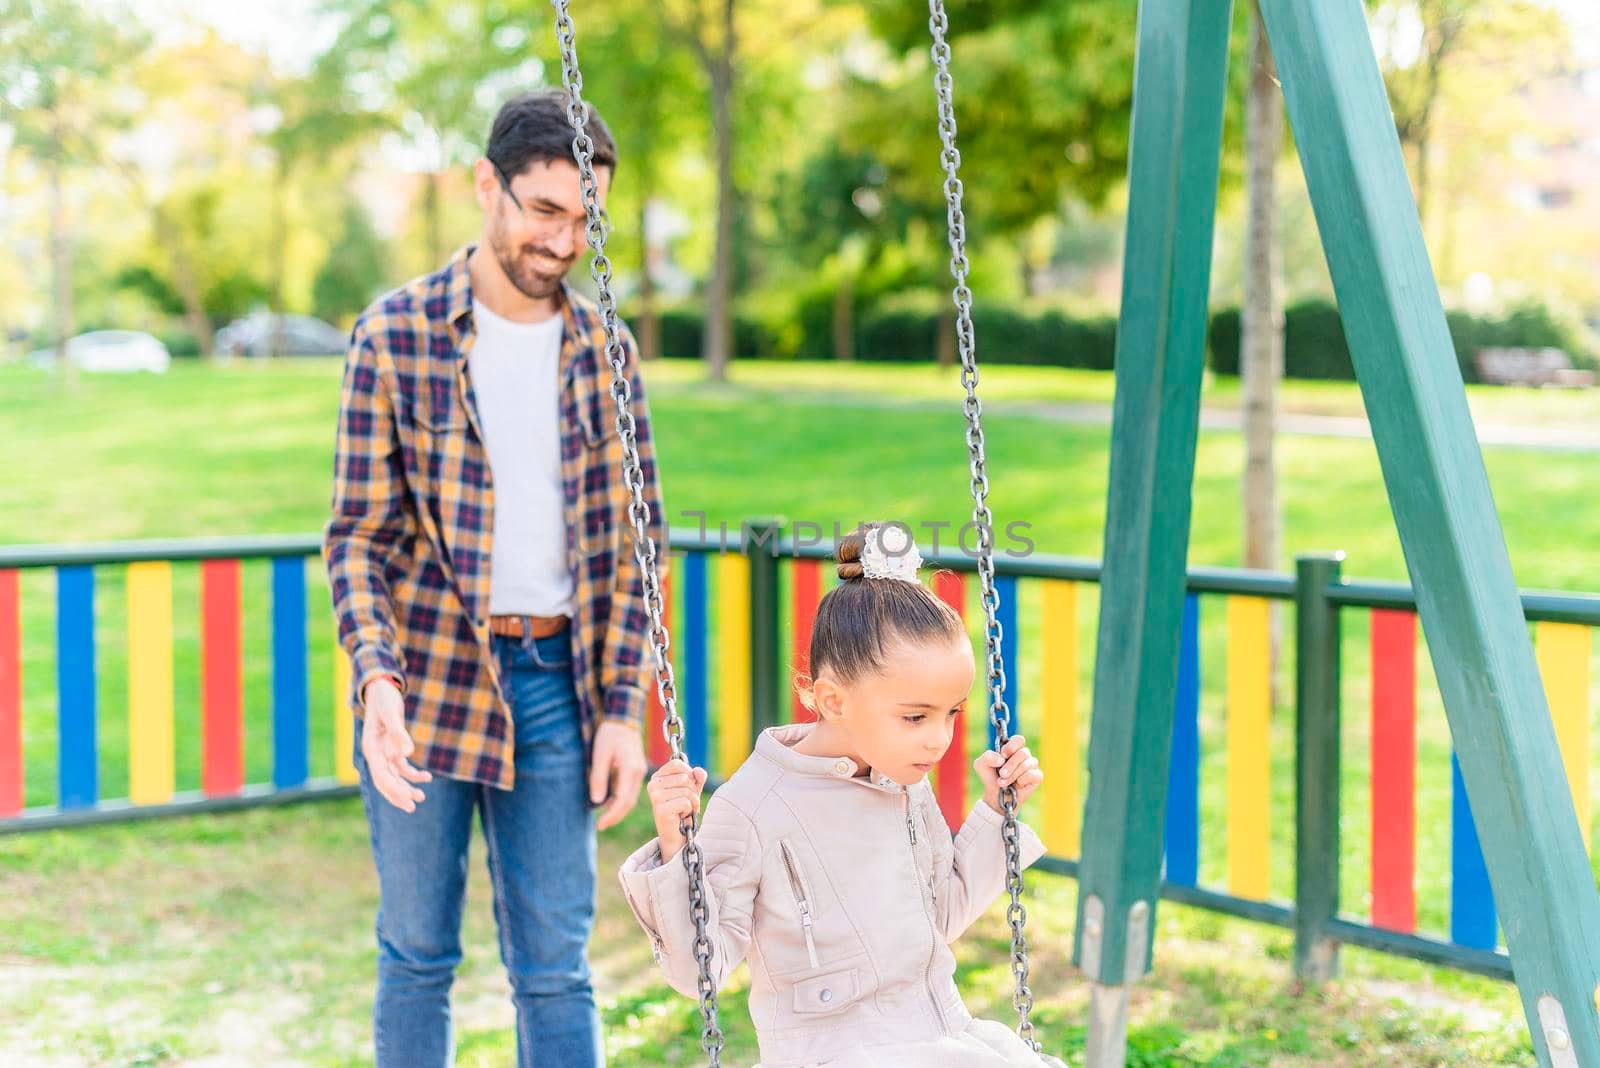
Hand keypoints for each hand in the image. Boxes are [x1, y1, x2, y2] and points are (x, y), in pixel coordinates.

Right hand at [360, 677, 431, 812]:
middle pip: (385, 781)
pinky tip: (427, 778)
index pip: (381, 775)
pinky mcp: (392, 748)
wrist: (381, 688)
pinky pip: (402, 767)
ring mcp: (383, 752)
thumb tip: (407, 753)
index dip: (393, 789)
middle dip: (398, 795)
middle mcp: (375, 753)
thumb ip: (398, 732)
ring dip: (406, 787)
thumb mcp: (391, 712)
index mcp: (371, 748)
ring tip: (421, 796)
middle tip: (414, 806)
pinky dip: (413, 774)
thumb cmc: (383, 698)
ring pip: (393, 777)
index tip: (407, 799)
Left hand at [590, 720, 647, 830]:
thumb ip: (598, 778)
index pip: (623, 800)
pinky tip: (609, 803)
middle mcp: (639, 773)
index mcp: (631, 769)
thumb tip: (596, 801)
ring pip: (631, 797)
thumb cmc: (609, 734)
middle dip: (616, 816)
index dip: (612, 815)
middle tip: (601, 826)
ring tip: (604, 818)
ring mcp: (639, 772)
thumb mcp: (599, 755)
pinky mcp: (636, 770)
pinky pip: (630, 790)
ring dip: (618, 809)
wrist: (623, 719)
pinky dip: (621, 800)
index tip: (600, 825)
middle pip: (629, 802)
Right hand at [646, 758, 707, 861]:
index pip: (677, 764)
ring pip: (686, 791)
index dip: (689, 773)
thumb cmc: (683, 809)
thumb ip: (697, 777)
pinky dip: (689, 810)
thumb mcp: (692, 789)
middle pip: (685, 777)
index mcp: (657, 777)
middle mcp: (653, 785)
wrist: (678, 834)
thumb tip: (698, 771)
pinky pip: (685, 802)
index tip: (689, 785)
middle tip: (687, 802)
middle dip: (693, 791)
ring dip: (692, 802)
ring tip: (685, 810)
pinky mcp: (661, 810)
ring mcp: (655, 797)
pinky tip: (682, 816)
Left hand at [976, 734, 1042, 814]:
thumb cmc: (991, 777)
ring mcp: (1031, 765)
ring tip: (1003, 783)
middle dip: (1010, 765)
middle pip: (1023, 753)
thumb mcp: (981, 765)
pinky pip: (1032, 775)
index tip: (1003, 755)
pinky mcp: (1037, 777)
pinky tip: (1017, 785)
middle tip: (1002, 774)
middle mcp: (1023, 755)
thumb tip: (1001, 759)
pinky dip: (1022, 781)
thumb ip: (987, 757)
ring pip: (1026, 765)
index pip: (1019, 740)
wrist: (996, 795)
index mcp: (1012, 748)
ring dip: (1013, 775)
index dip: (1012, 746)